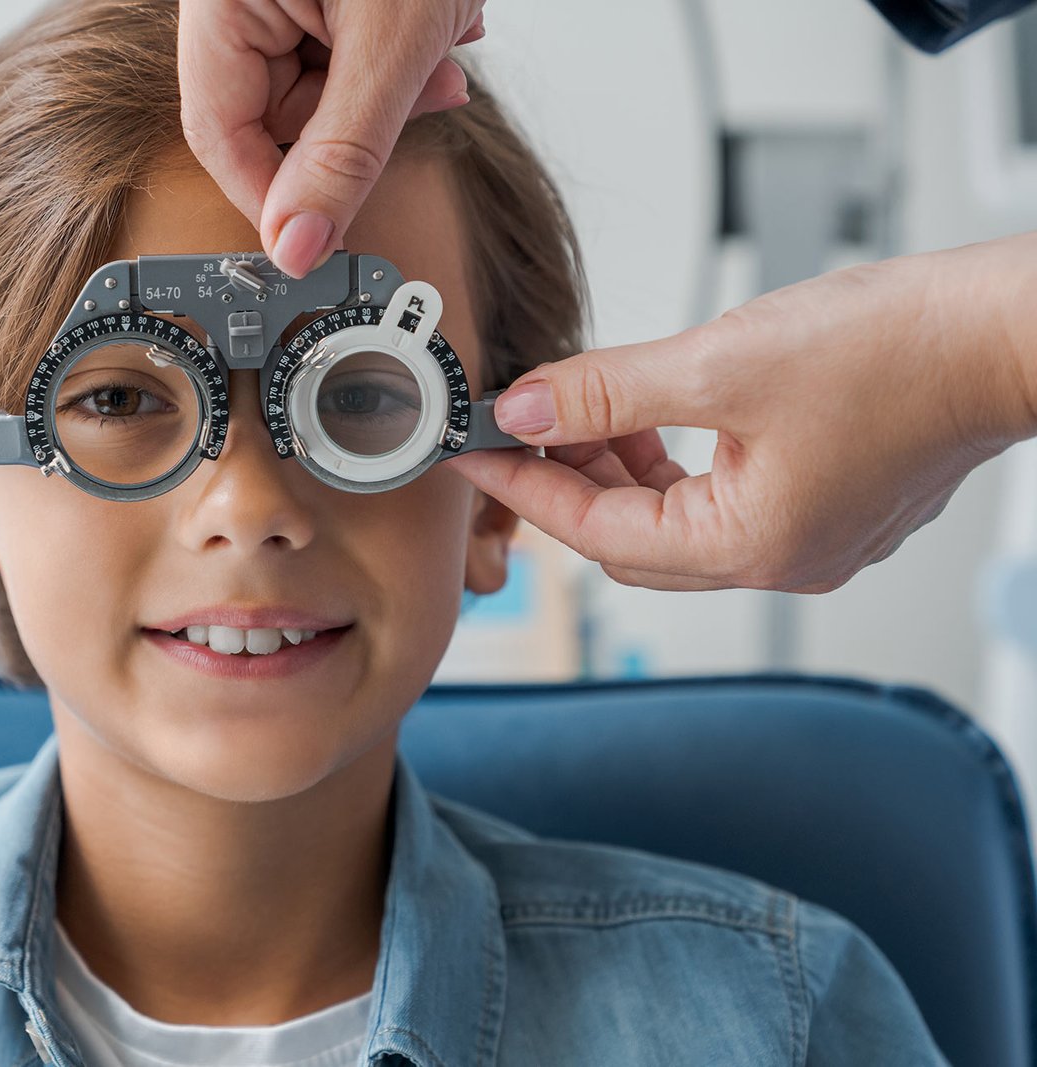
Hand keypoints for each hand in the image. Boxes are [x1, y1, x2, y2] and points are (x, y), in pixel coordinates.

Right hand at [178, 0, 485, 278]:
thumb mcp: (391, 42)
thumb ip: (345, 151)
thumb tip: (299, 249)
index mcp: (218, 2)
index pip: (220, 136)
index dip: (275, 199)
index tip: (321, 244)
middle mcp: (232, 1)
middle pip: (272, 114)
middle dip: (360, 122)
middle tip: (426, 94)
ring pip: (315, 87)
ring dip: (389, 85)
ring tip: (441, 48)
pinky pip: (337, 51)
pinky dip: (390, 53)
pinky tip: (432, 29)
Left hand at [446, 233, 1036, 592]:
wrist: (1008, 333)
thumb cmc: (898, 351)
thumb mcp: (721, 364)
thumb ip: (606, 393)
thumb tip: (524, 410)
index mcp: (747, 546)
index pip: (594, 533)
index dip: (524, 487)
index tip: (473, 452)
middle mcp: (777, 557)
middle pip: (629, 540)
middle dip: (567, 483)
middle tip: (522, 428)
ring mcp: (807, 537)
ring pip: (674, 520)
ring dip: (620, 470)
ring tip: (586, 408)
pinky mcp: (827, 502)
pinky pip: (719, 499)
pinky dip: (673, 464)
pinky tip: (655, 413)